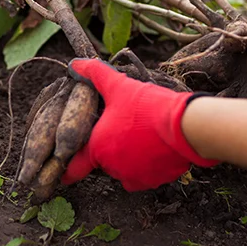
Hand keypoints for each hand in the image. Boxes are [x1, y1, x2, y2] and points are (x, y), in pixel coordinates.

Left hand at [61, 59, 218, 191]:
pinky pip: (144, 176)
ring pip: (123, 170)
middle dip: (107, 150)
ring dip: (126, 158)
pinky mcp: (155, 181)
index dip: (68, 168)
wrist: (184, 126)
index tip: (62, 174)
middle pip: (102, 162)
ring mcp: (135, 177)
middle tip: (119, 131)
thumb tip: (75, 64)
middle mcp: (112, 167)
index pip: (74, 167)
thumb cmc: (147, 106)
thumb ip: (94, 74)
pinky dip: (146, 166)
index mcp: (97, 148)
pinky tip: (153, 148)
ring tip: (138, 137)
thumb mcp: (117, 85)